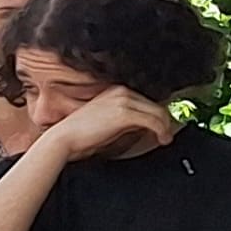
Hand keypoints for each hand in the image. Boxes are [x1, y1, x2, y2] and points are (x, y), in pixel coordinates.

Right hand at [37, 86, 173, 163]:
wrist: (64, 139)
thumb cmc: (80, 134)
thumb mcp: (106, 121)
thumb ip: (125, 118)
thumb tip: (144, 125)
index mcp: (115, 90)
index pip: (146, 99)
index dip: (157, 114)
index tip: (162, 126)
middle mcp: (121, 91)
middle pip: (156, 104)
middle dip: (164, 121)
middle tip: (166, 135)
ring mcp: (123, 100)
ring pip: (158, 112)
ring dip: (165, 127)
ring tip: (164, 139)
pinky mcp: (125, 113)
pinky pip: (153, 121)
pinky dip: (161, 131)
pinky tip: (161, 139)